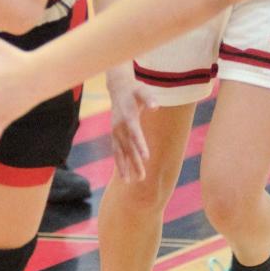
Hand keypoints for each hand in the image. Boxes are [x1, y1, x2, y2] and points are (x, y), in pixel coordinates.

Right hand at [106, 64, 155, 181]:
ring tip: (128, 182)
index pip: (135, 133)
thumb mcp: (142, 90)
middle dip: (133, 163)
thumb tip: (156, 106)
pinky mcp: (114, 135)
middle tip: (142, 178)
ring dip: (123, 167)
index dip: (140, 145)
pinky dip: (119, 162)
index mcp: (128, 116)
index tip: (146, 158)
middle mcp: (119, 126)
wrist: (118, 88)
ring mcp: (115, 131)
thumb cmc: (134, 90)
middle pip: (127, 147)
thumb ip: (149, 98)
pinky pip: (116, 151)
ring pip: (119, 152)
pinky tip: (124, 174)